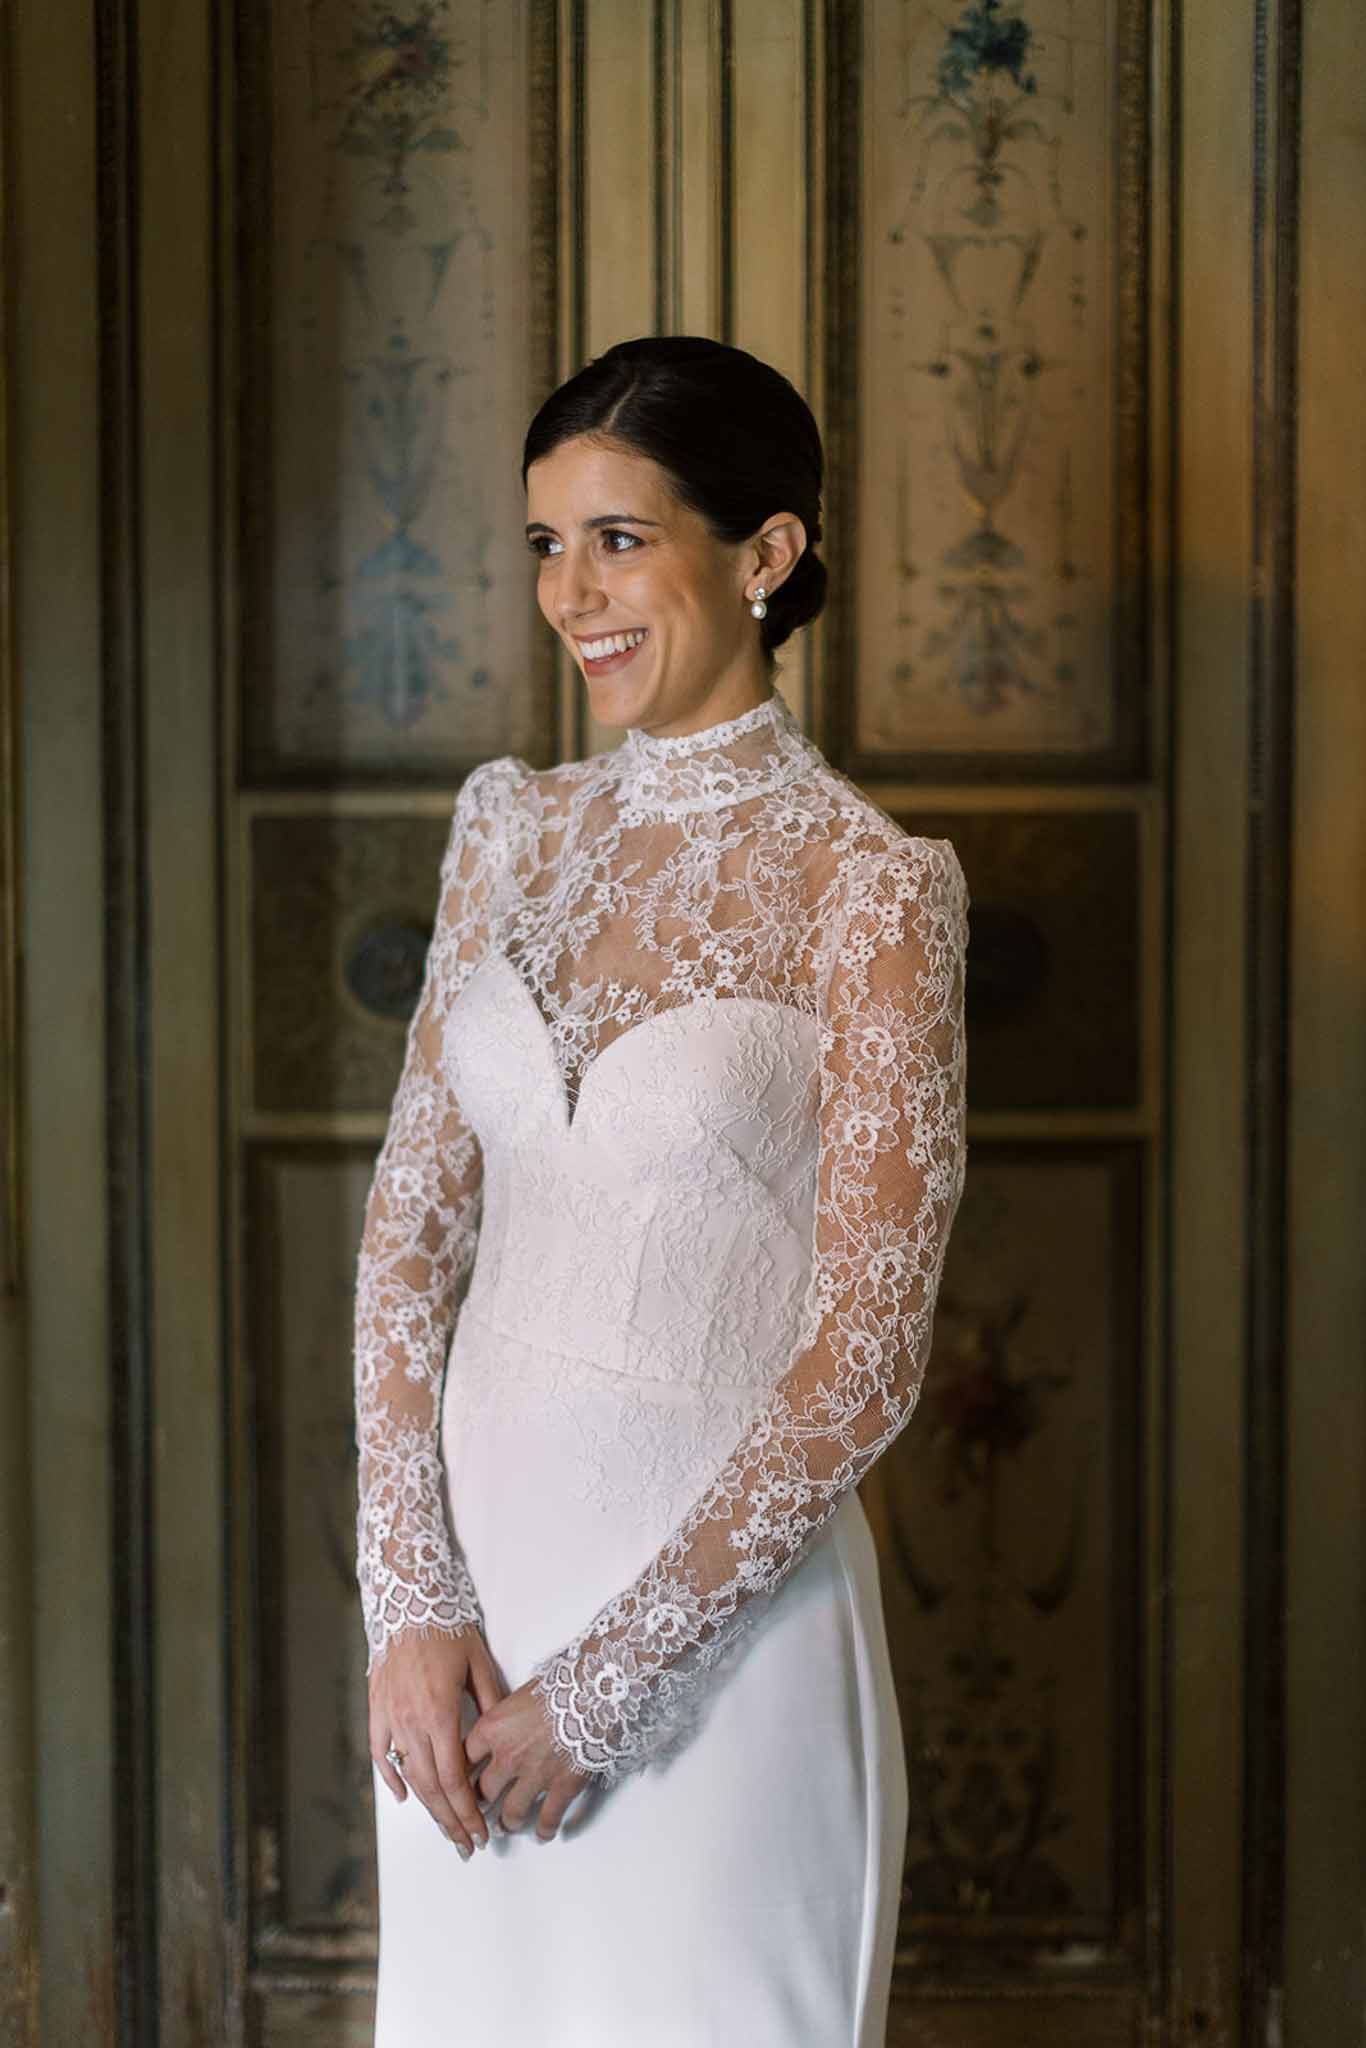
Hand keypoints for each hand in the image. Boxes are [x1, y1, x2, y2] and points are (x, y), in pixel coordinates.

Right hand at [369, 1625, 505, 1855]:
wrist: (406, 1602)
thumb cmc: (446, 1629)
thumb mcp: (478, 1662)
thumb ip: (490, 1702)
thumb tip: (502, 1736)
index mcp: (440, 1714)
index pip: (455, 1779)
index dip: (468, 1811)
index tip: (481, 1832)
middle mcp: (412, 1723)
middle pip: (432, 1788)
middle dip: (451, 1820)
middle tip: (467, 1844)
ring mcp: (390, 1719)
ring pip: (408, 1776)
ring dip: (427, 1808)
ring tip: (444, 1829)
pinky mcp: (376, 1710)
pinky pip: (381, 1754)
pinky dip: (392, 1779)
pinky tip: (405, 1797)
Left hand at [464, 1678, 596, 1842]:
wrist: (595, 1688)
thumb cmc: (563, 1681)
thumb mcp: (521, 1693)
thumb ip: (507, 1715)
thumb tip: (508, 1724)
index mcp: (493, 1728)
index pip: (463, 1758)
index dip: (458, 1772)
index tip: (457, 1780)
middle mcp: (508, 1756)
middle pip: (482, 1791)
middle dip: (481, 1803)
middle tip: (480, 1808)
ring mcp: (535, 1774)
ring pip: (511, 1812)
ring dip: (508, 1822)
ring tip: (506, 1826)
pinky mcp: (562, 1786)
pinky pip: (549, 1817)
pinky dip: (545, 1829)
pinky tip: (543, 1833)